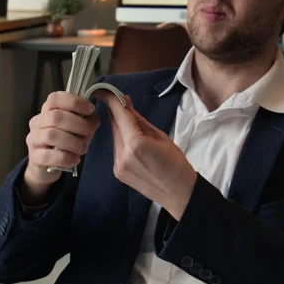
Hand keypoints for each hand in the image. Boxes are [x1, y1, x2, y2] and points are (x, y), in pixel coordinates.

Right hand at [22, 92, 100, 202]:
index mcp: (47, 111)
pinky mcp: (34, 157)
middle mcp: (37, 123)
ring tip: (83, 148)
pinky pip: (49, 156)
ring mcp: (33, 139)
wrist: (47, 166)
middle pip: (55, 117)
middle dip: (78, 124)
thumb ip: (85, 121)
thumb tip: (94, 119)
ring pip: (52, 135)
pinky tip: (75, 160)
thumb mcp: (77, 129)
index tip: (90, 109)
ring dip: (73, 142)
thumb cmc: (65, 143)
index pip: (55, 98)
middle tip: (89, 133)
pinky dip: (66, 158)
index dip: (74, 102)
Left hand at [94, 91, 196, 220]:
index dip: (111, 101)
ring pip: (115, 138)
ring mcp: (118, 165)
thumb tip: (125, 103)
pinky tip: (134, 144)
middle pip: (115, 126)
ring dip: (121, 129)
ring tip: (136, 129)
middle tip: (122, 103)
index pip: (119, 116)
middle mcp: (123, 155)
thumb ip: (139, 120)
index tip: (104, 90)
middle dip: (117, 114)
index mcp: (136, 144)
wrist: (179, 193)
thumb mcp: (161, 136)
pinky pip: (116, 150)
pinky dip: (122, 142)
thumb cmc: (176, 163)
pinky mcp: (118, 173)